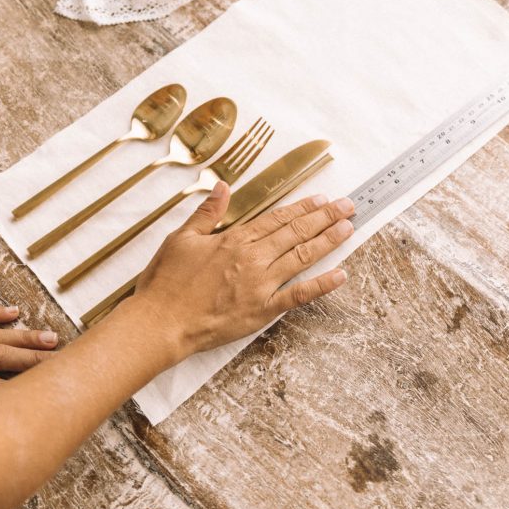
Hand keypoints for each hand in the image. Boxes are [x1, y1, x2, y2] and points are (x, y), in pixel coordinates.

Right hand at [134, 182, 353, 359]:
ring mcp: (260, 285)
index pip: (277, 218)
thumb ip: (207, 212)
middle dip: (325, 217)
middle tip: (348, 207)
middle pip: (296, 232)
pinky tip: (341, 275)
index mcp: (234, 239)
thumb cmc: (166, 282)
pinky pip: (298, 296)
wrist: (160, 322)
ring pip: (302, 257)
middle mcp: (253, 258)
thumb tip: (223, 187)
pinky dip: (322, 285)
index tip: (322, 199)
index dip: (302, 207)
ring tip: (348, 228)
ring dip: (328, 241)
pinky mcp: (262, 311)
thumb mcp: (182, 238)